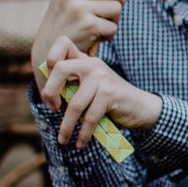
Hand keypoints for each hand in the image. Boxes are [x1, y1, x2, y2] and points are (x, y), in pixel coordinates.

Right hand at [31, 0, 125, 64]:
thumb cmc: (66, 24)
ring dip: (116, 18)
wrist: (49, 52)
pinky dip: (110, 33)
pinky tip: (98, 37)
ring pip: (116, 6)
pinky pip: (113, 26)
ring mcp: (78, 9)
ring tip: (103, 25)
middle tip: (115, 7)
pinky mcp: (88, 26)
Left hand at [38, 38, 162, 147]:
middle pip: (60, 68)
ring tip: (63, 140)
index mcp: (86, 60)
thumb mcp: (89, 88)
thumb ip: (71, 86)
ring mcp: (102, 78)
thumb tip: (46, 96)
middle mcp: (93, 64)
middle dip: (49, 92)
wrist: (141, 107)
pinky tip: (80, 143)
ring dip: (66, 126)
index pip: (62, 44)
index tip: (52, 84)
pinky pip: (89, 117)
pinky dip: (83, 134)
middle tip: (52, 108)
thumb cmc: (110, 101)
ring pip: (74, 104)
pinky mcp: (109, 94)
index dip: (49, 60)